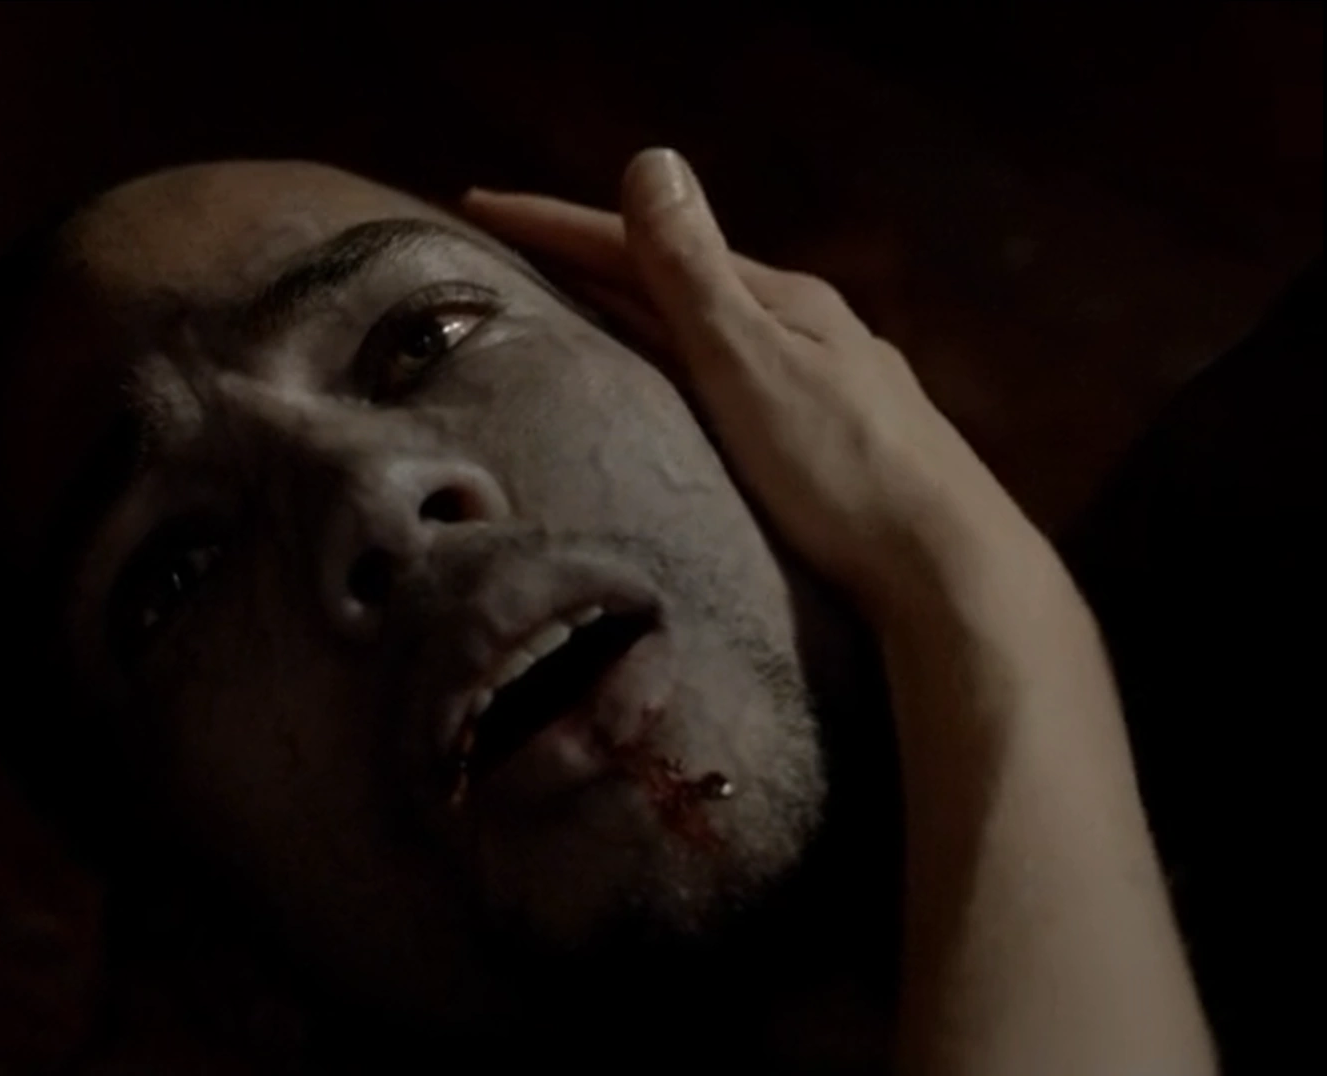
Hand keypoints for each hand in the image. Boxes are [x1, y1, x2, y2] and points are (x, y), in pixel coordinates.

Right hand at [463, 149, 1036, 622]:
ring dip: (634, 307)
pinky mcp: (832, 439)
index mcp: (779, 300)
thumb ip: (692, 273)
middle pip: (676, 278)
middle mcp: (803, 328)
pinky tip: (670, 385)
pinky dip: (677, 359)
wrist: (946, 570)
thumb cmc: (842, 473)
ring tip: (569, 308)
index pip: (644, 244)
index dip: (556, 222)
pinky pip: (730, 375)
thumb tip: (649, 159)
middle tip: (507, 249)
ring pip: (708, 328)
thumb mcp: (752, 363)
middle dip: (589, 257)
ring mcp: (824, 382)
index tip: (475, 203)